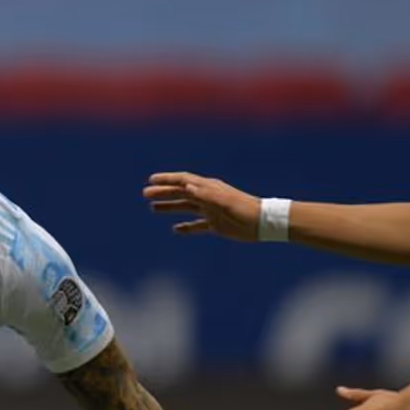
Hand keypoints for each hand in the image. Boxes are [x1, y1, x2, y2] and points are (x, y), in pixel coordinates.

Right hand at [144, 173, 261, 240]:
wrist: (264, 223)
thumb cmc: (245, 210)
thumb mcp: (224, 202)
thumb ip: (205, 194)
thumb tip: (186, 186)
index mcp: (209, 188)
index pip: (184, 180)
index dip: (167, 179)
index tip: (151, 180)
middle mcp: (208, 197)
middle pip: (181, 192)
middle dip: (163, 192)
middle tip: (145, 194)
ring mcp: (211, 210)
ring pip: (186, 207)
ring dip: (170, 206)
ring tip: (153, 208)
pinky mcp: (216, 224)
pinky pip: (197, 225)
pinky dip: (186, 227)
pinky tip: (176, 230)